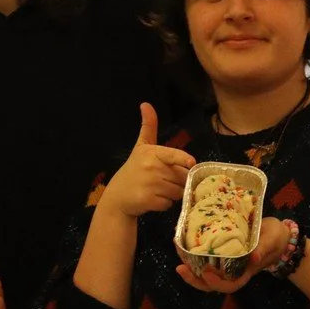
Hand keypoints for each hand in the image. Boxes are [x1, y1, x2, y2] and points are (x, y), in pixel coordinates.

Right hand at [98, 103, 194, 219]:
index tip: (191, 162)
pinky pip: (170, 204)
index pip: (173, 155)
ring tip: (158, 190)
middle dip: (178, 181)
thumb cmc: (134, 169)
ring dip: (172, 194)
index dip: (184, 159)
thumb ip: (148, 126)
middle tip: (164, 180)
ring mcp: (150, 185)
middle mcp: (151, 168)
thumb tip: (146, 104)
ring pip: (177, 191)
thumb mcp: (141, 147)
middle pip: (181, 177)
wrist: (118, 196)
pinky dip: (165, 204)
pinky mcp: (149, 201)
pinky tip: (154, 200)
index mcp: (152, 153)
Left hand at [177, 216, 293, 293]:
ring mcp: (227, 263)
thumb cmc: (276, 238)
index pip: (230, 285)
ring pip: (206, 274)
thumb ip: (263, 248)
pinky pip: (207, 259)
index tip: (206, 272)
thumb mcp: (272, 240)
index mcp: (246, 271)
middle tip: (180, 268)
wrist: (278, 234)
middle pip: (213, 284)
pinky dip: (194, 255)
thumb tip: (254, 259)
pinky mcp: (222, 252)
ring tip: (178, 259)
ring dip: (191, 269)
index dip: (217, 283)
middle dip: (195, 280)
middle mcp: (234, 270)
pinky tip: (184, 245)